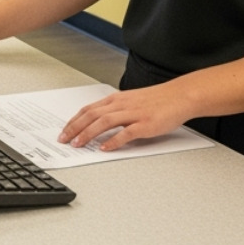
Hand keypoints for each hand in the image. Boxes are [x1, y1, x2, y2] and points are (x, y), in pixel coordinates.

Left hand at [57, 83, 195, 150]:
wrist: (180, 96)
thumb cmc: (157, 101)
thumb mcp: (131, 101)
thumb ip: (115, 111)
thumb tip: (98, 123)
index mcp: (116, 99)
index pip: (88, 109)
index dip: (73, 121)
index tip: (64, 131)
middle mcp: (122, 104)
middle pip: (92, 115)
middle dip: (75, 128)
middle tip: (63, 140)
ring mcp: (133, 114)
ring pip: (104, 122)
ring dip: (88, 133)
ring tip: (78, 144)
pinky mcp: (145, 124)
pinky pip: (126, 132)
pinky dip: (114, 140)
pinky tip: (105, 148)